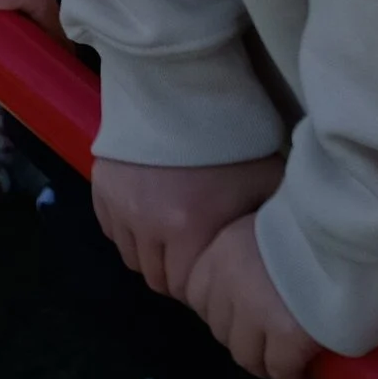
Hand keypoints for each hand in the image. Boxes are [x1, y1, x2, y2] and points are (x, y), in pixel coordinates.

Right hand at [91, 153, 284, 298]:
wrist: (182, 91)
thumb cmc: (229, 142)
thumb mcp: (263, 187)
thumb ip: (264, 230)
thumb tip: (277, 261)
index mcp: (185, 230)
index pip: (182, 287)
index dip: (197, 285)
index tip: (209, 272)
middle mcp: (143, 224)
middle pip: (153, 275)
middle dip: (173, 273)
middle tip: (191, 256)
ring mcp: (117, 204)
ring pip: (129, 254)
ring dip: (149, 253)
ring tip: (168, 236)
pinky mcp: (100, 185)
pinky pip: (109, 227)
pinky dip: (127, 230)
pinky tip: (146, 214)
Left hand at [184, 214, 319, 378]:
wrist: (352, 229)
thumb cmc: (317, 225)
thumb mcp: (267, 229)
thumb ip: (251, 257)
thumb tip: (256, 289)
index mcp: (222, 249)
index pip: (196, 295)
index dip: (221, 312)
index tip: (244, 318)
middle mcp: (228, 280)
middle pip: (220, 330)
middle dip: (244, 339)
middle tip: (269, 342)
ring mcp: (255, 309)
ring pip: (245, 356)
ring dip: (265, 362)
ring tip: (287, 361)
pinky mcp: (287, 334)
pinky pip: (279, 370)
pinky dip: (290, 376)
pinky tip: (303, 372)